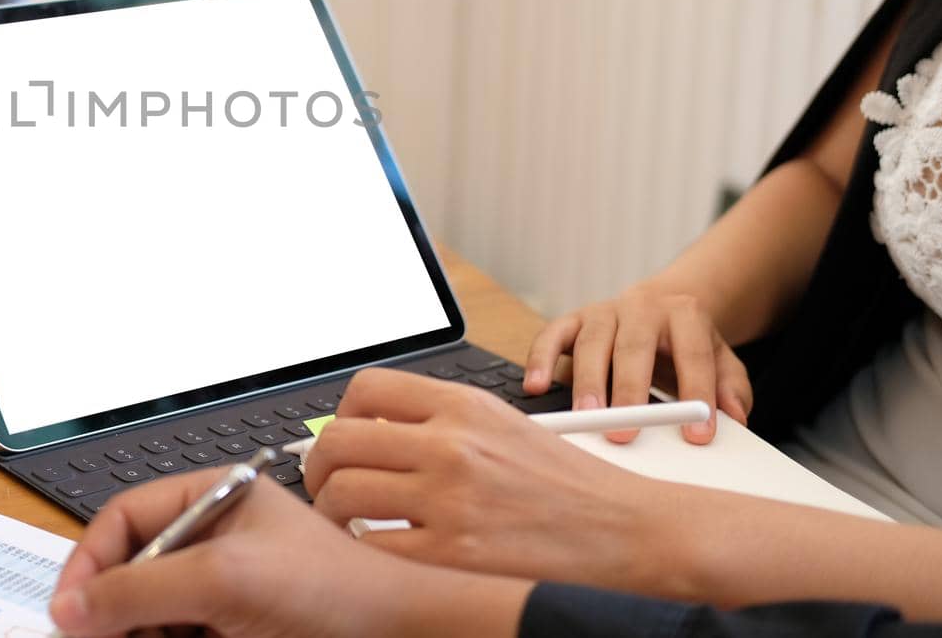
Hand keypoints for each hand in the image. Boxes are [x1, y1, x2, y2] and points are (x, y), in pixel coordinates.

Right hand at [50, 469, 529, 637]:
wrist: (394, 633)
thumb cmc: (336, 588)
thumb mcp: (224, 578)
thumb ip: (141, 588)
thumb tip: (74, 606)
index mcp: (213, 498)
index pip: (124, 518)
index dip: (89, 560)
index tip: (68, 608)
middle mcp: (215, 538)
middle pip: (130, 569)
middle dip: (113, 606)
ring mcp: (225, 588)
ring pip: (150, 612)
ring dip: (141, 631)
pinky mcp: (234, 628)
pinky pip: (179, 634)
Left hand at [304, 368, 685, 597]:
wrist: (623, 528)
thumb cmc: (564, 480)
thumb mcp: (500, 424)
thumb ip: (438, 420)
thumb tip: (372, 426)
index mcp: (462, 405)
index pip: (364, 389)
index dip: (341, 415)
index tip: (343, 437)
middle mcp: (450, 444)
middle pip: (339, 442)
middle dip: (318, 466)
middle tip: (326, 483)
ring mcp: (449, 498)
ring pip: (343, 493)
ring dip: (332, 509)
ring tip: (346, 518)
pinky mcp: (453, 551)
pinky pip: (373, 544)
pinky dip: (364, 546)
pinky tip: (378, 545)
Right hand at [523, 280, 752, 443]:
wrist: (660, 304)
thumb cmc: (686, 343)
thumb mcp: (721, 359)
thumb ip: (731, 387)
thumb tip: (735, 416)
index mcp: (684, 314)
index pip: (693, 354)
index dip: (697, 394)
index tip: (697, 435)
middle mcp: (641, 307)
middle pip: (634, 347)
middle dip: (629, 390)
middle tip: (625, 431)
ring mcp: (603, 311)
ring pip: (591, 342)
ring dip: (586, 382)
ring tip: (586, 417)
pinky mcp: (573, 319)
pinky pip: (551, 334)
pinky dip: (539, 359)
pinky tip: (535, 386)